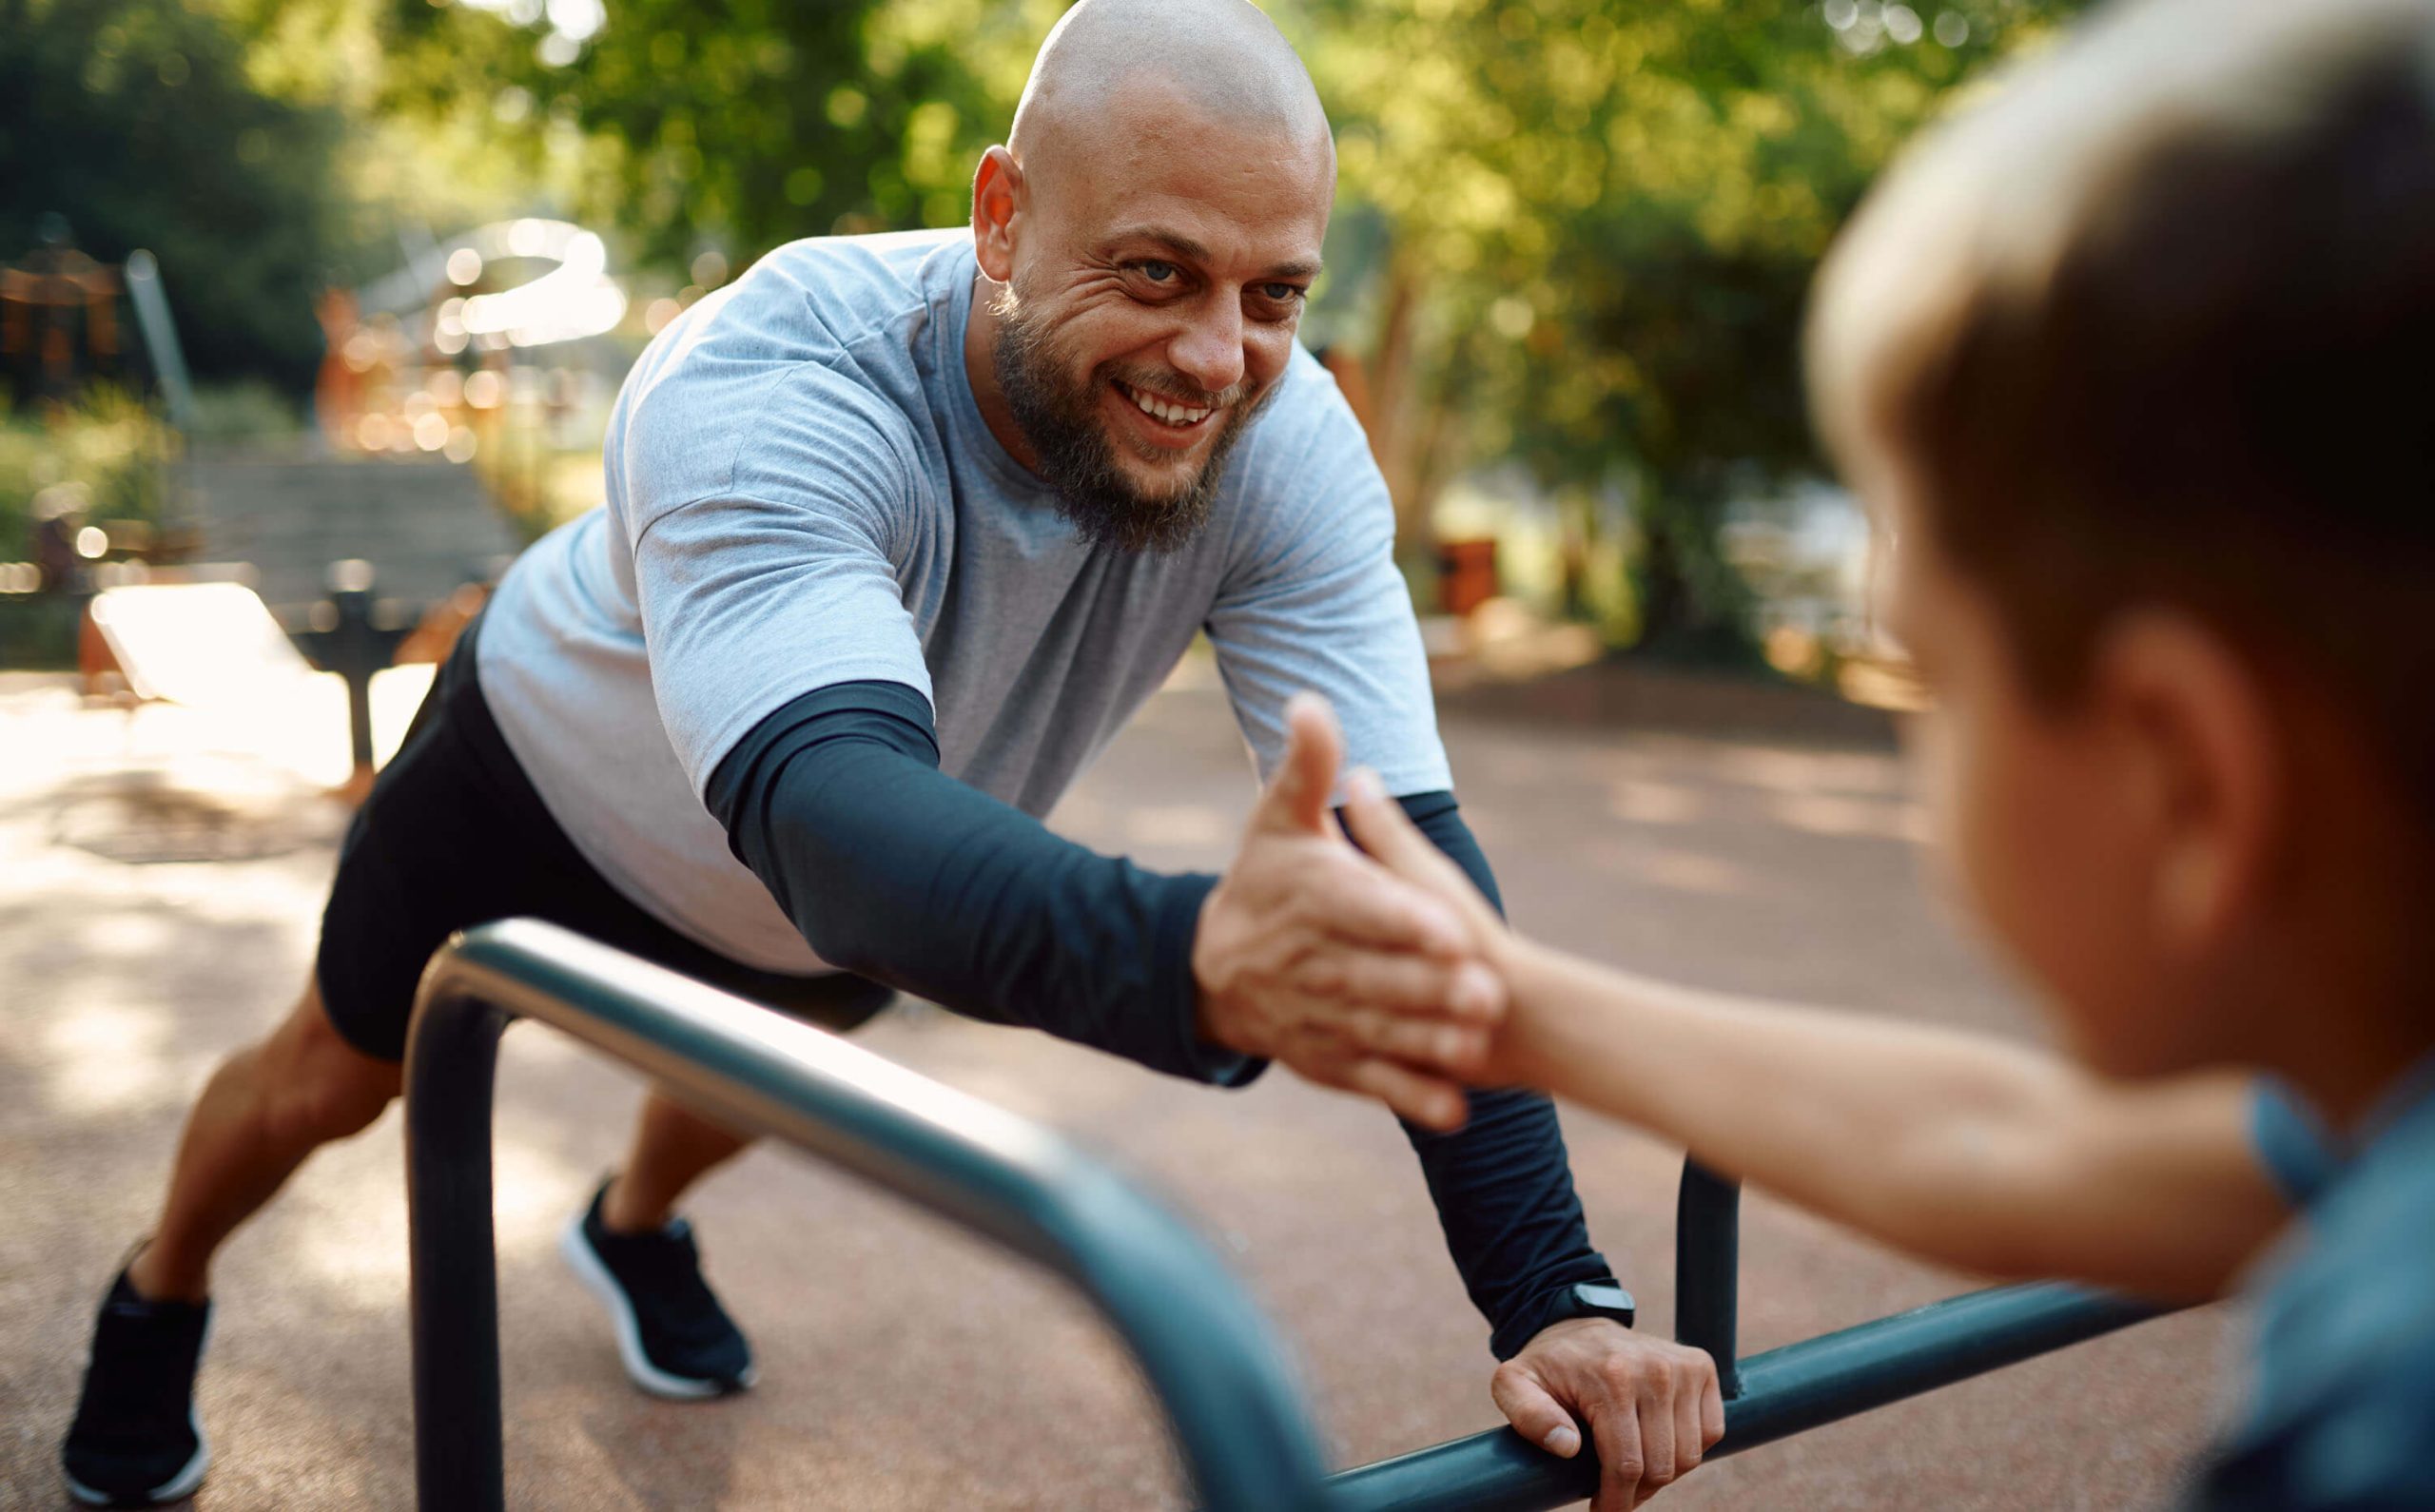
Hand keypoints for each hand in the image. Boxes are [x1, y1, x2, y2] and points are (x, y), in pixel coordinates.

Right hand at [1193, 694, 1504, 1130]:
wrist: (1212, 968)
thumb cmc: (1263, 880)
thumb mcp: (1277, 818)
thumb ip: (1305, 765)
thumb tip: (1310, 700)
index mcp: (1308, 898)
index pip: (1358, 908)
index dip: (1403, 919)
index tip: (1451, 926)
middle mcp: (1309, 961)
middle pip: (1374, 977)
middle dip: (1430, 987)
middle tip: (1488, 992)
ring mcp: (1316, 1017)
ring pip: (1377, 1032)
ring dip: (1428, 1044)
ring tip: (1479, 1045)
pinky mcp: (1326, 1060)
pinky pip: (1370, 1083)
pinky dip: (1410, 1098)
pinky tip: (1455, 1111)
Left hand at [1493, 1319, 1724, 1509]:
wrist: (1577, 1325)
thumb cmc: (1547, 1366)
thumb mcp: (1514, 1385)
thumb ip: (1528, 1416)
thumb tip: (1566, 1445)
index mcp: (1612, 1378)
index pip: (1626, 1464)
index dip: (1616, 1502)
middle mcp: (1655, 1370)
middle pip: (1661, 1467)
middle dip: (1636, 1493)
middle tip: (1614, 1492)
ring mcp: (1683, 1367)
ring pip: (1689, 1456)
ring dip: (1663, 1474)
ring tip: (1632, 1469)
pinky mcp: (1702, 1367)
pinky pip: (1711, 1433)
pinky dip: (1689, 1450)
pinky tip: (1659, 1444)